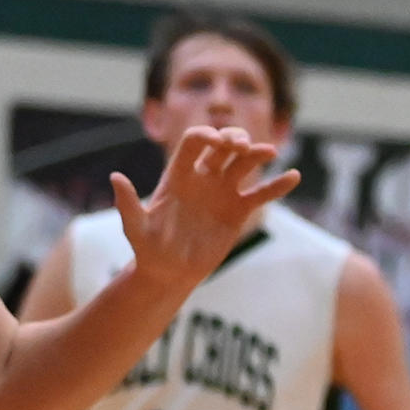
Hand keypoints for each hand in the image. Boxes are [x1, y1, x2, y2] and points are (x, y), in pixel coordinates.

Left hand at [113, 127, 299, 290]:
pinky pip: (261, 193)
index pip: (193, 143)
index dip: (206, 136)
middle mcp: (203, 177)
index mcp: (178, 175)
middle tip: (243, 146)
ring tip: (271, 152)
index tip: (217, 142)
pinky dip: (278, 185)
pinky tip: (293, 177)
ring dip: (258, 154)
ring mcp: (223, 191)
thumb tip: (115, 178)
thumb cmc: (148, 250)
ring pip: (244, 164)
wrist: (170, 273)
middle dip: (234, 139)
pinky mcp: (238, 209)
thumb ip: (128, 203)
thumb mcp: (136, 228)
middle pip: (223, 146)